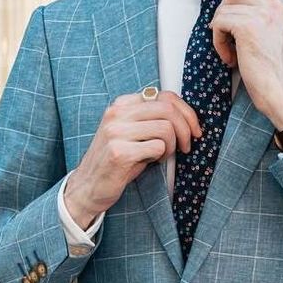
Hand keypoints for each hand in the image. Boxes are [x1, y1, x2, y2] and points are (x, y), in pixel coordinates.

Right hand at [64, 90, 200, 228]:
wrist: (88, 186)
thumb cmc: (115, 160)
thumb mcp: (131, 132)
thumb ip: (150, 118)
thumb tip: (185, 115)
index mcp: (121, 104)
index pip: (165, 96)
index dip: (187, 112)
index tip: (194, 129)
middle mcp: (116, 114)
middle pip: (168, 109)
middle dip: (186, 129)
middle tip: (186, 145)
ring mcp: (116, 132)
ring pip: (166, 128)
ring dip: (173, 146)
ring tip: (163, 155)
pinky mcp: (119, 152)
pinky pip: (157, 147)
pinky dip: (161, 156)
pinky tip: (152, 162)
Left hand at [209, 0, 282, 128]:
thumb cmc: (278, 72)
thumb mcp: (275, 36)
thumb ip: (261, 21)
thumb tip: (236, 15)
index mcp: (281, 6)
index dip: (234, 12)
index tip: (234, 33)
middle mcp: (273, 5)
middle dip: (224, 15)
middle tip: (227, 38)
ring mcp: (261, 13)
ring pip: (222, 10)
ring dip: (220, 33)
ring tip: (232, 53)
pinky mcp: (247, 26)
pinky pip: (218, 23)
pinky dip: (218, 42)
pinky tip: (230, 58)